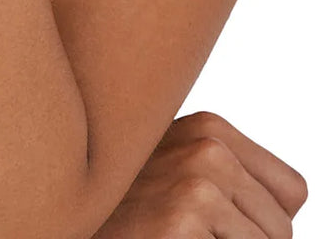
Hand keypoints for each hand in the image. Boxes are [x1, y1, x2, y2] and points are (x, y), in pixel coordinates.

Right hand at [91, 111, 308, 238]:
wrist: (65, 216)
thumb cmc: (121, 203)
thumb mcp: (172, 169)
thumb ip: (218, 171)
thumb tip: (283, 219)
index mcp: (209, 129)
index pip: (291, 191)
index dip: (259, 219)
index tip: (214, 222)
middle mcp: (206, 148)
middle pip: (282, 229)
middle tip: (185, 231)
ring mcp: (195, 185)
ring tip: (170, 235)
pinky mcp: (182, 222)